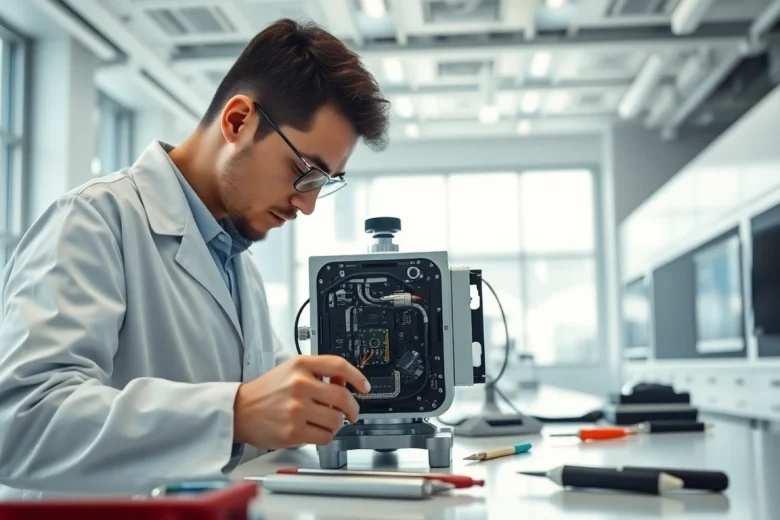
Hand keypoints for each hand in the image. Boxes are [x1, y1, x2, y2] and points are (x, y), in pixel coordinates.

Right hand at [232, 355, 370, 449]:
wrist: (239, 411)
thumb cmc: (265, 392)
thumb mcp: (290, 371)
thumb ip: (317, 373)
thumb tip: (345, 382)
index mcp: (300, 365)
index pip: (338, 365)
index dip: (357, 376)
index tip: (364, 386)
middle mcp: (299, 384)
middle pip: (343, 397)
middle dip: (352, 408)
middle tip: (352, 413)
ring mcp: (296, 408)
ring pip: (336, 419)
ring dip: (337, 424)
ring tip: (327, 422)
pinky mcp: (293, 431)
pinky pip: (325, 436)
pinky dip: (326, 436)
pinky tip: (317, 431)